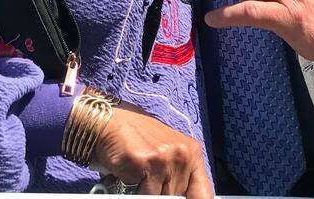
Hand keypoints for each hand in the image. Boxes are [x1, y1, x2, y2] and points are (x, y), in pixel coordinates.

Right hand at [91, 103, 212, 198]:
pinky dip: (135, 191)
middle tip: (150, 182)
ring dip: (148, 193)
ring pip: (162, 198)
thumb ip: (179, 176)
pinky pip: (145, 196)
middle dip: (162, 195)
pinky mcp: (147, 163)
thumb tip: (181, 197)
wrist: (109, 122)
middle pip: (179, 198)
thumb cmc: (136, 139)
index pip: (205, 194)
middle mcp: (183, 155)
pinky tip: (130, 175)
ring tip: (139, 178)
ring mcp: (166, 159)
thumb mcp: (167, 154)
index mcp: (192, 153)